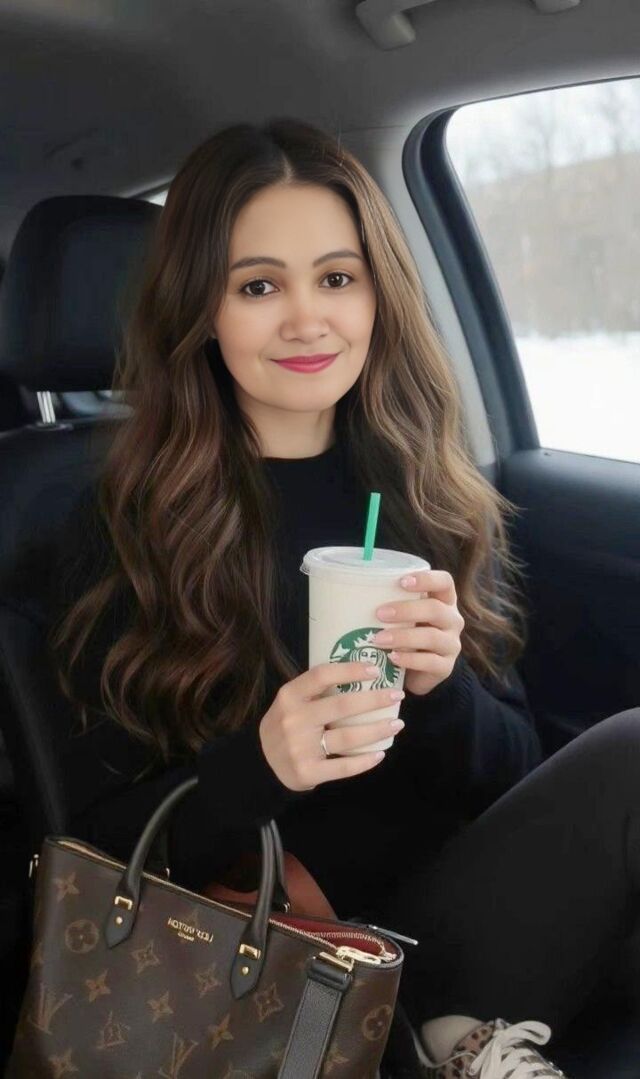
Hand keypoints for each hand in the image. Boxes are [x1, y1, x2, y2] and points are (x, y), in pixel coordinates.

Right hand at [259, 661, 405, 790]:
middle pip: (342, 706)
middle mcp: (293, 720)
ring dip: (377, 730)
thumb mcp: (291, 702)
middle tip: (397, 696)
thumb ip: (316, 690)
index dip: (350, 670)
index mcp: (289, 696)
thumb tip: (361, 673)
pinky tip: (379, 754)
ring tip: (396, 724)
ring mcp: (299, 747)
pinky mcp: (307, 772)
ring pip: (347, 737)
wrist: (262, 763)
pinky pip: (343, 766)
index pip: (322, 675)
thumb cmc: (286, 725)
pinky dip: (364, 761)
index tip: (375, 669)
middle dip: (375, 700)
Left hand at [372, 569, 463, 696]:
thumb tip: (346, 589)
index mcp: (443, 600)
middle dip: (406, 610)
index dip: (427, 579)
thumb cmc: (404, 634)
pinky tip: (392, 658)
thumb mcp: (400, 616)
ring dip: (403, 636)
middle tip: (379, 613)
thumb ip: (388, 602)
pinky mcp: (446, 667)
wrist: (415, 672)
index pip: (444, 582)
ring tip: (378, 639)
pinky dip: (409, 659)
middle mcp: (452, 620)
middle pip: (436, 609)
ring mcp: (451, 645)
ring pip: (432, 637)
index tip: (401, 581)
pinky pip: (430, 662)